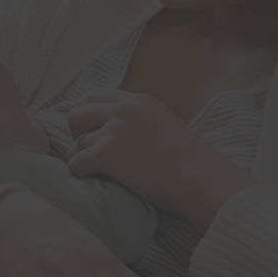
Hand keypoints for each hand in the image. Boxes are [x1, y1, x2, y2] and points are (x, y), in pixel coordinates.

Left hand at [65, 90, 249, 223]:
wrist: (202, 180)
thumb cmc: (193, 163)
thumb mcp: (166, 126)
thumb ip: (142, 123)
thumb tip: (124, 137)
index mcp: (140, 101)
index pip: (95, 96)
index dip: (88, 117)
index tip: (92, 133)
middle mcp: (124, 109)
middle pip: (77, 113)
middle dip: (77, 133)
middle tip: (89, 152)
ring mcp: (115, 129)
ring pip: (75, 140)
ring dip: (79, 156)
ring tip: (92, 170)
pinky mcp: (108, 153)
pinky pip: (76, 162)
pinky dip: (79, 173)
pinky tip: (91, 179)